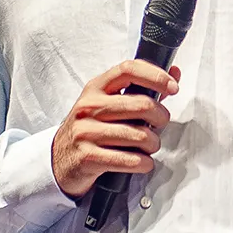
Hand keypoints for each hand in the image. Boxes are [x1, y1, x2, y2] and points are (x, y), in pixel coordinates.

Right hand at [51, 61, 178, 198]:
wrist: (59, 160)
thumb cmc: (91, 128)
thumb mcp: (108, 103)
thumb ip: (141, 89)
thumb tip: (174, 71)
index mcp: (96, 88)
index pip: (129, 69)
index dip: (156, 76)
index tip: (173, 87)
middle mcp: (89, 107)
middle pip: (142, 105)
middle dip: (161, 118)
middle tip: (159, 125)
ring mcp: (86, 132)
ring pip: (140, 135)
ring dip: (153, 144)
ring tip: (149, 146)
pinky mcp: (88, 157)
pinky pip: (130, 160)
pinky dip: (144, 163)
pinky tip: (142, 162)